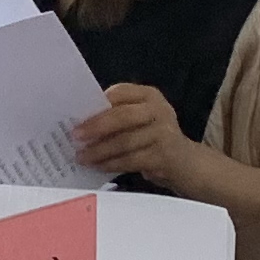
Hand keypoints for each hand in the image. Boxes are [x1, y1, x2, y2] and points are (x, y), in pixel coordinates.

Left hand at [71, 82, 198, 188]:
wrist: (185, 162)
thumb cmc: (153, 136)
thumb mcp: (140, 118)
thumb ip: (117, 113)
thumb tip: (82, 120)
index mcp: (149, 95)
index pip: (120, 92)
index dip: (97, 102)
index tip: (75, 112)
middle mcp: (159, 110)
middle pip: (122, 116)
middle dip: (95, 126)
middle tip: (75, 136)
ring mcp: (163, 134)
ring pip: (124, 141)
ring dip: (99, 150)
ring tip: (81, 156)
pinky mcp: (163, 156)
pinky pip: (131, 160)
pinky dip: (111, 164)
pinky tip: (98, 166)